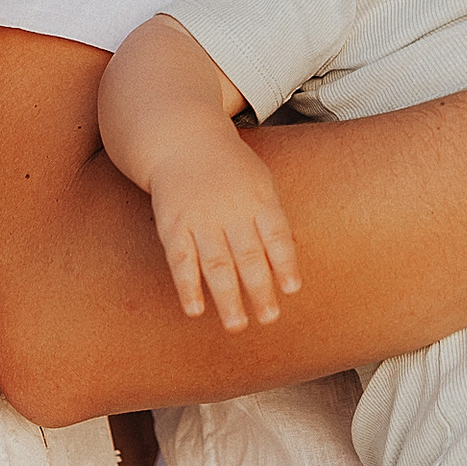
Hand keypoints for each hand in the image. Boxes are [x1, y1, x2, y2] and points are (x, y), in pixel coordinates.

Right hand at [144, 139, 301, 331]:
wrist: (184, 141)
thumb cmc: (231, 168)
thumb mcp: (261, 182)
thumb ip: (272, 219)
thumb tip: (288, 261)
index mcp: (258, 199)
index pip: (276, 234)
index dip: (285, 262)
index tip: (292, 289)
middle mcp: (231, 210)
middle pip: (248, 255)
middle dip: (260, 289)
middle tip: (269, 318)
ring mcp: (201, 218)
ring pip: (216, 263)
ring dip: (227, 297)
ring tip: (237, 325)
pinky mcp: (174, 226)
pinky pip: (180, 260)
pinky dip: (187, 286)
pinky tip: (195, 309)